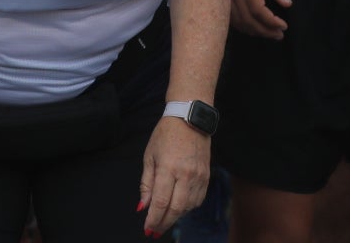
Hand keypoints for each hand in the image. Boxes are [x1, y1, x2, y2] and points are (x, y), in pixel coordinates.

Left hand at [139, 116, 211, 235]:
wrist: (189, 119)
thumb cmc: (165, 135)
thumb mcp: (150, 156)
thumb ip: (146, 183)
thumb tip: (143, 207)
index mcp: (168, 167)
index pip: (160, 202)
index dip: (153, 219)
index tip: (148, 228)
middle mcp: (185, 174)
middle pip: (176, 209)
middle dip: (164, 223)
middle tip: (155, 231)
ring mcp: (198, 176)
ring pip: (188, 207)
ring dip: (176, 216)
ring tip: (165, 219)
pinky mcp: (206, 176)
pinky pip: (198, 200)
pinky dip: (187, 208)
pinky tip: (179, 208)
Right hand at [221, 0, 291, 37]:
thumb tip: (287, 4)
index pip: (259, 11)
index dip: (271, 22)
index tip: (283, 26)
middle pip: (247, 20)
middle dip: (264, 31)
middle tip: (278, 35)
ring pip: (236, 20)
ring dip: (252, 31)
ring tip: (267, 33)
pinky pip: (227, 15)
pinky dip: (240, 25)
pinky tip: (250, 26)